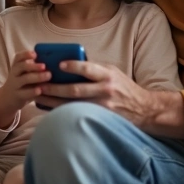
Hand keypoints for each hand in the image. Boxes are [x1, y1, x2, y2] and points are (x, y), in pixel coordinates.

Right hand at [0, 50, 50, 126]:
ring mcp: (15, 85)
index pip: (18, 57)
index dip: (26, 54)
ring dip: (36, 77)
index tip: (35, 54)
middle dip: (33, 66)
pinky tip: (41, 90)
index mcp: (17, 65)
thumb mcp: (25, 73)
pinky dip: (32, 91)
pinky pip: (24, 93)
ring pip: (24, 79)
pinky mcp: (18, 96)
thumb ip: (35, 67)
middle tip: (44, 66)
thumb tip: (54, 61)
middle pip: (21, 67)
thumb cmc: (23, 82)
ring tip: (48, 75)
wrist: (8, 98)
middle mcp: (14, 73)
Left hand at [38, 60, 183, 137]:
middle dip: (55, 88)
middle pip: (76, 90)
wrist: (144, 109)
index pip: (88, 68)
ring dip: (54, 102)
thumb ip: (95, 69)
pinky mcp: (101, 119)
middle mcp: (105, 90)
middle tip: (40, 86)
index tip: (59, 65)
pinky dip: (63, 112)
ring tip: (39, 98)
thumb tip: (70, 64)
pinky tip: (50, 110)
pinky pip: (78, 115)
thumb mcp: (113, 72)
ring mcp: (102, 106)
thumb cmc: (124, 87)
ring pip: (73, 105)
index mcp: (107, 74)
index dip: (73, 66)